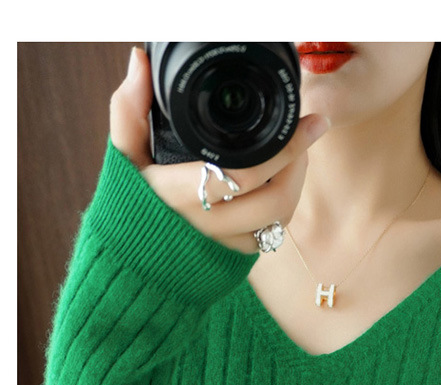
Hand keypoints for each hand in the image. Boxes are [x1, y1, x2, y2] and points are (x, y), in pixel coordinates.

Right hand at [109, 47, 329, 253]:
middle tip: (304, 135)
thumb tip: (140, 59)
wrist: (128, 260)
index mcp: (180, 195)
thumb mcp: (123, 155)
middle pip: (276, 201)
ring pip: (278, 220)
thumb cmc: (127, 201)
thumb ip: (129, 108)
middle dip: (298, 165)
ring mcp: (223, 245)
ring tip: (295, 157)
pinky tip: (279, 185)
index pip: (248, 173)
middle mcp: (206, 225)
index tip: (309, 122)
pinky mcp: (232, 258)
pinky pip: (269, 236)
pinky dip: (279, 210)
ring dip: (294, 186)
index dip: (287, 148)